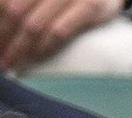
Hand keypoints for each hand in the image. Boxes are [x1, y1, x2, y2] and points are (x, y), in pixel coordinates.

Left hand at [0, 0, 114, 68]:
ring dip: (20, 48)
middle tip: (0, 58)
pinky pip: (60, 31)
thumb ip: (25, 3)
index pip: (5, 2)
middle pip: (15, 12)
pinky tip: (36, 57)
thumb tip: (3, 24)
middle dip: (4, 38)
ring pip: (34, 24)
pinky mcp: (89, 6)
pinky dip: (45, 47)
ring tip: (12, 63)